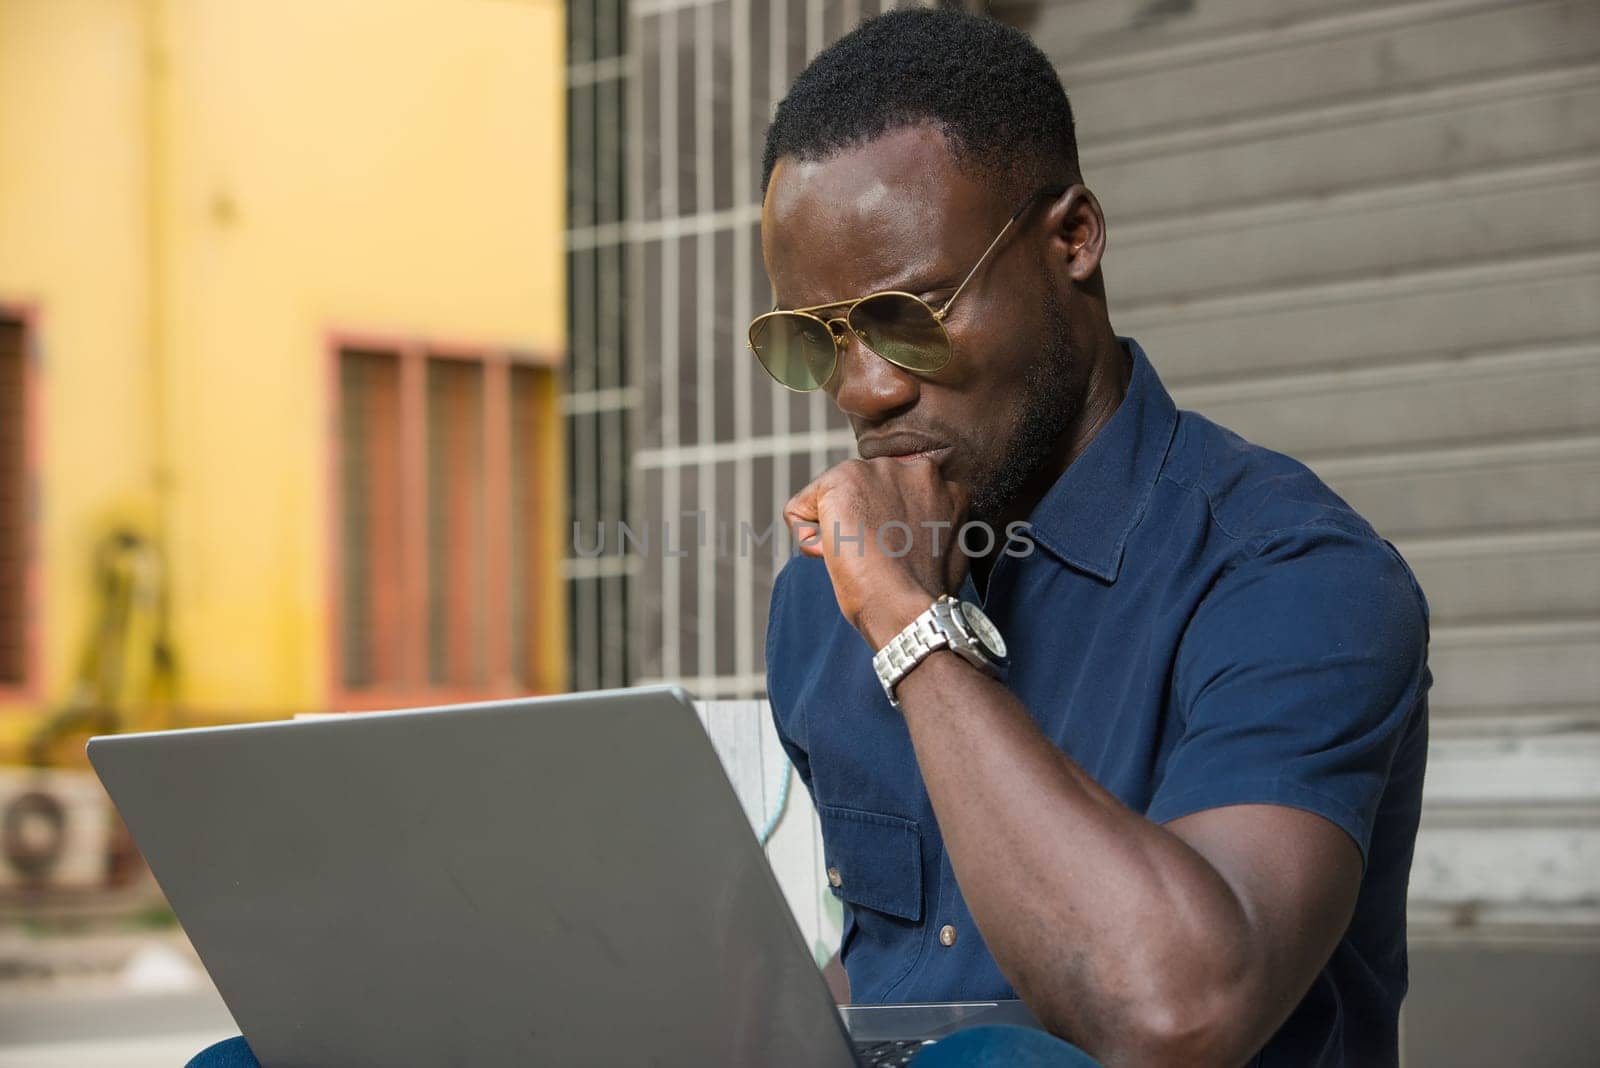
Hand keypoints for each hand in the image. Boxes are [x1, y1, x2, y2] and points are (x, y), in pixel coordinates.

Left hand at [783, 457, 970, 647]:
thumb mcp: (943, 547)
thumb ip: (927, 523)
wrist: (906, 606)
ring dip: (835, 531)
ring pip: (829, 500)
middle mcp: (912, 468)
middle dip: (860, 524)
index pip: (889, 497)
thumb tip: (905, 529)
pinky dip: (806, 539)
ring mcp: (877, 471)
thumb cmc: (924, 594)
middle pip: (860, 494)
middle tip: (876, 557)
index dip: (884, 531)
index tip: (892, 555)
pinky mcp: (842, 479)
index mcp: (940, 485)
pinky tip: (834, 556)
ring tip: (859, 557)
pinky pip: (798, 510)